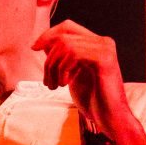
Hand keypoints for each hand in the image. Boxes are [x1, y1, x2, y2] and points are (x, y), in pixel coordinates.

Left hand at [41, 21, 143, 144]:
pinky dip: (63, 69)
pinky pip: (73, 53)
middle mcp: (103, 42)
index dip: (48, 34)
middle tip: (47, 81)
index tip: (34, 48)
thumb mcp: (71, 74)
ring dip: (54, 67)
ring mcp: (105, 49)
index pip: (68, 27)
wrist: (110, 118)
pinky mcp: (104, 59)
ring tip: (55, 86)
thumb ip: (62, 58)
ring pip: (66, 45)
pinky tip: (65, 84)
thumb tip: (43, 43)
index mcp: (96, 44)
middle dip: (49, 57)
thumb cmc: (93, 100)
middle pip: (64, 34)